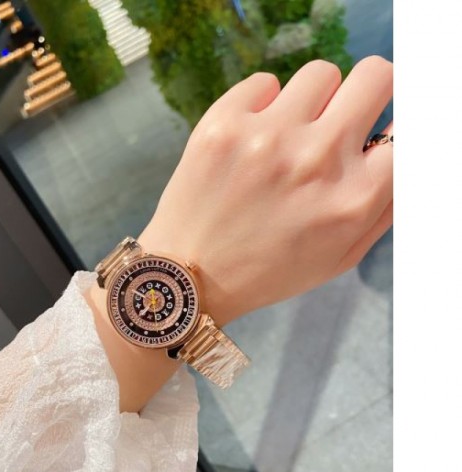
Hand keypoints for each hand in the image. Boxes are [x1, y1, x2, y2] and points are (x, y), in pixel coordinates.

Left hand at [139, 56, 392, 325]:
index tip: (370, 141)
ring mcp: (266, 136)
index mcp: (351, 198)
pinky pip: (264, 82)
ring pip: (320, 74)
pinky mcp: (222, 123)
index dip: (387, 135)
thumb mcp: (339, 256)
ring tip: (288, 135)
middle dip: (366, 95)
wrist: (190, 275)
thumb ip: (382, 204)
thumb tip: (397, 146)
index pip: (404, 132)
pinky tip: (251, 138)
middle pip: (374, 76)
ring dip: (313, 102)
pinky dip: (264, 105)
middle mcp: (316, 159)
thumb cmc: (268, 271)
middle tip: (341, 119)